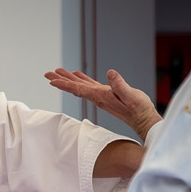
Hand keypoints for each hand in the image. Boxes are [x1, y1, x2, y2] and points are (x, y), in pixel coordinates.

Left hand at [44, 68, 160, 139]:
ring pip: (81, 86)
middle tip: (47, 73)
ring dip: (69, 78)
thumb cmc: (139, 109)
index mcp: (100, 97)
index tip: (51, 81)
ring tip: (57, 71)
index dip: (64, 84)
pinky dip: (82, 79)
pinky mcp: (107, 95)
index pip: (78, 89)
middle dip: (60, 80)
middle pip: (75, 87)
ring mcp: (101, 97)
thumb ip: (120, 85)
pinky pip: (90, 86)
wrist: (144, 120)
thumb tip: (110, 73)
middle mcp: (97, 97)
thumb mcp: (131, 95)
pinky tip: (77, 75)